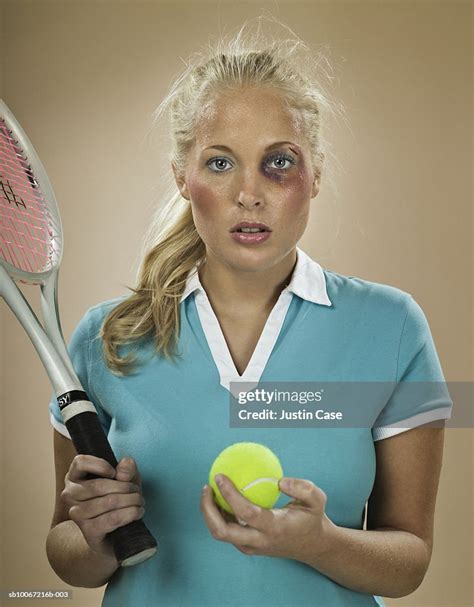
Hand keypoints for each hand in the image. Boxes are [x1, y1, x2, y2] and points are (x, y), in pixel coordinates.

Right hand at [61, 455, 144, 560]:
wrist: (112, 534)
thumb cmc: (117, 501)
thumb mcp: (126, 480)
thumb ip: (126, 469)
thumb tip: (126, 463)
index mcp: (75, 476)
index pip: (80, 462)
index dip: (100, 465)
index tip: (114, 472)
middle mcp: (70, 494)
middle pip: (99, 485)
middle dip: (126, 487)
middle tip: (137, 492)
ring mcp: (77, 514)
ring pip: (108, 502)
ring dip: (131, 500)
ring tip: (139, 502)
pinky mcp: (88, 531)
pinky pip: (112, 519)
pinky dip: (130, 513)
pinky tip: (137, 512)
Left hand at [200, 474, 333, 563]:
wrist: (313, 546)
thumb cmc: (313, 518)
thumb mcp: (317, 500)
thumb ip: (302, 488)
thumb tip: (279, 481)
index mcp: (274, 528)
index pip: (245, 512)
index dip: (229, 494)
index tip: (220, 476)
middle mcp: (259, 540)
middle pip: (222, 531)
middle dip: (208, 510)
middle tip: (207, 487)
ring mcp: (252, 547)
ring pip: (221, 534)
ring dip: (210, 513)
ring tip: (210, 491)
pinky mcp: (249, 547)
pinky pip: (228, 532)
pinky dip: (220, 516)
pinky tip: (221, 499)